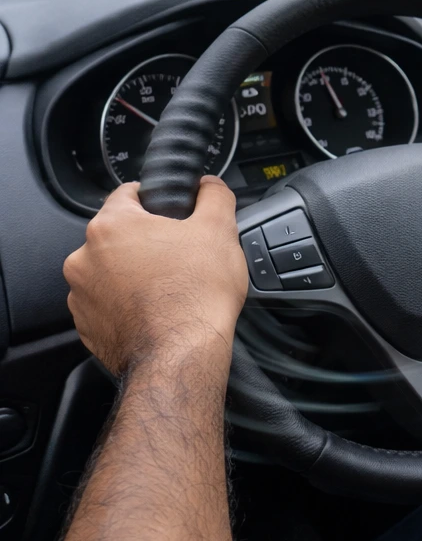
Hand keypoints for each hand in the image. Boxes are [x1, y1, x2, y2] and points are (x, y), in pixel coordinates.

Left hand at [64, 176, 247, 375]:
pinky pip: (108, 304)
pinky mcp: (88, 327)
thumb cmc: (196, 295)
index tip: (172, 213)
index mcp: (111, 226)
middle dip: (147, 241)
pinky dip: (128, 303)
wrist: (182, 355)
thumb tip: (209, 185)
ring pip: (111, 271)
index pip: (128, 193)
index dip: (156, 198)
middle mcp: (84, 258)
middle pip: (119, 235)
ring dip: (134, 273)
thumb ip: (214, 194)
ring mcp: (81, 296)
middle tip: (180, 254)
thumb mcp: (219, 228)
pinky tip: (157, 309)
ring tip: (170, 286)